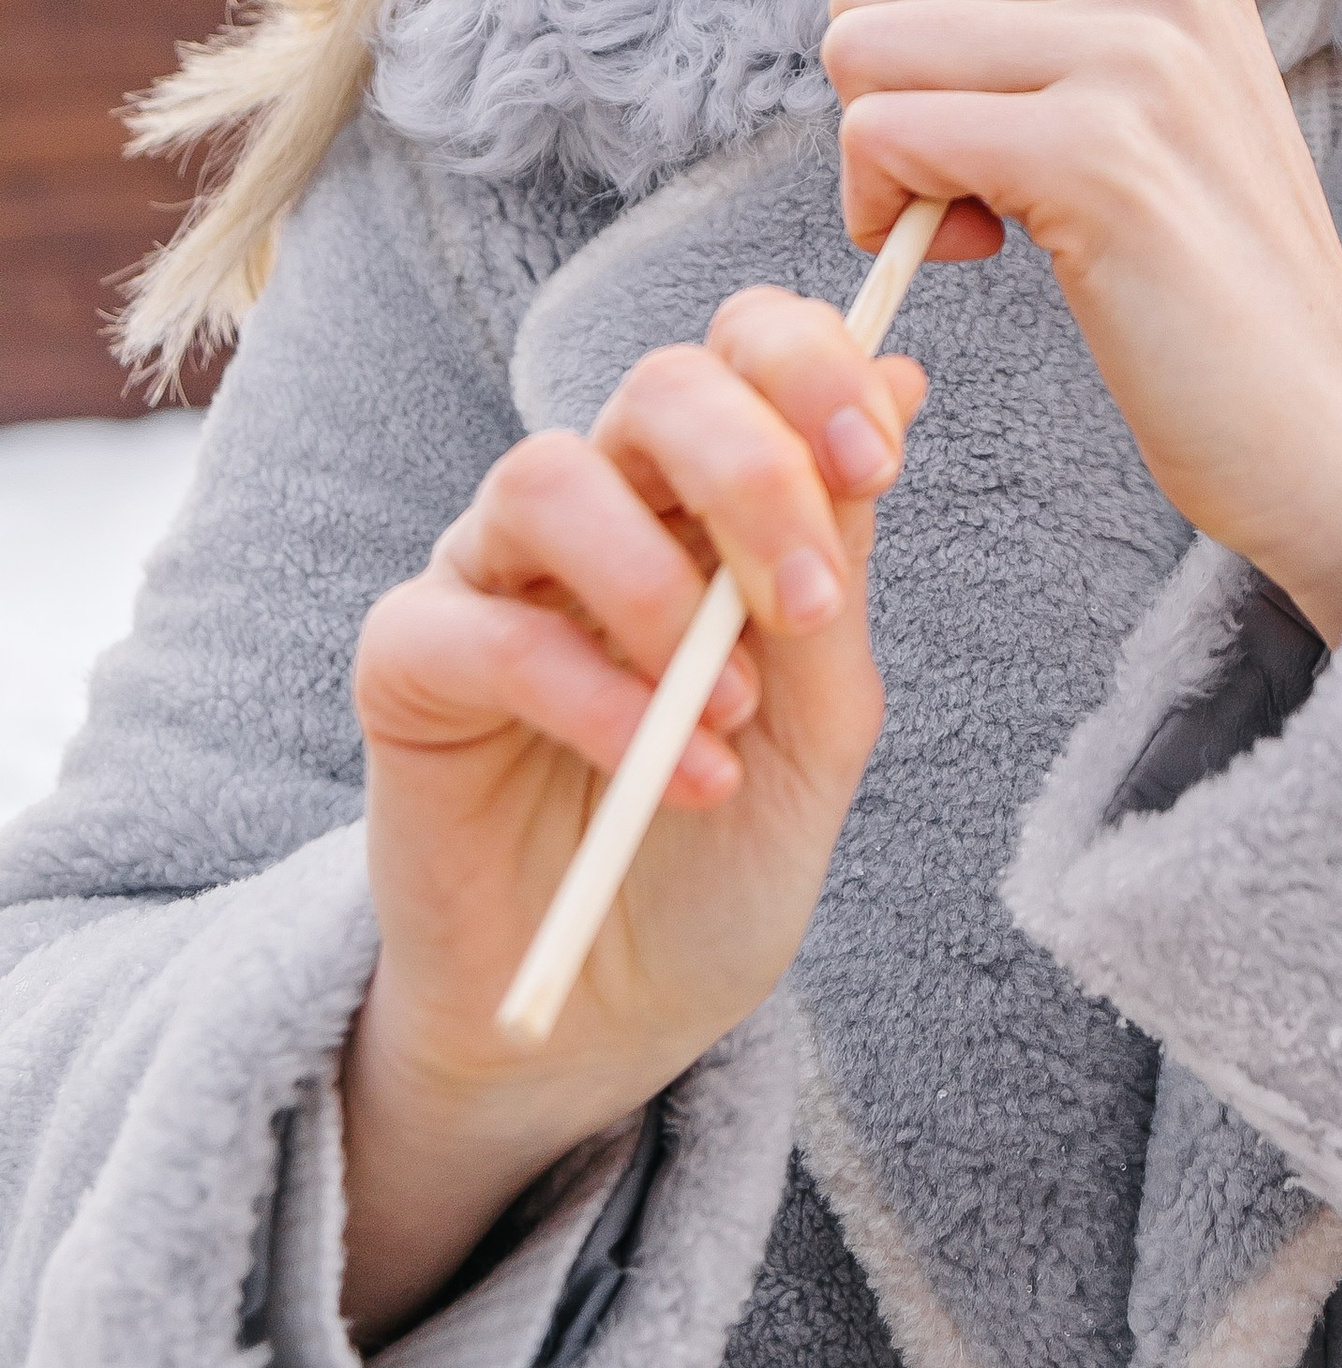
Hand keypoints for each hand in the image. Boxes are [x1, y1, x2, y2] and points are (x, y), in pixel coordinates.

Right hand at [341, 290, 923, 1340]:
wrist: (617, 1018)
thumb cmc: (723, 855)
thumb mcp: (820, 717)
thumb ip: (839, 564)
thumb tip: (906, 375)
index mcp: (706, 497)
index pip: (745, 349)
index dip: (815, 367)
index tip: (884, 457)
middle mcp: (600, 507)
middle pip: (660, 385)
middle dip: (753, 468)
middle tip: (808, 601)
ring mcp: (493, 572)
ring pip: (551, 476)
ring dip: (662, 591)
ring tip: (730, 713)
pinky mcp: (410, 662)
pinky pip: (486, 629)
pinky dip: (596, 697)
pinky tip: (677, 777)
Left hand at [822, 0, 1341, 644]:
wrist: (1317, 425)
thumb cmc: (1202, 277)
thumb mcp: (1130, 95)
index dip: (922, 22)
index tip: (996, 110)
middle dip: (894, 98)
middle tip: (990, 190)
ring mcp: (1139, 59)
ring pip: (865, 50)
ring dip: (886, 160)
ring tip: (989, 220)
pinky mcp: (1098, 156)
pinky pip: (886, 133)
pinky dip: (890, 210)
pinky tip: (984, 252)